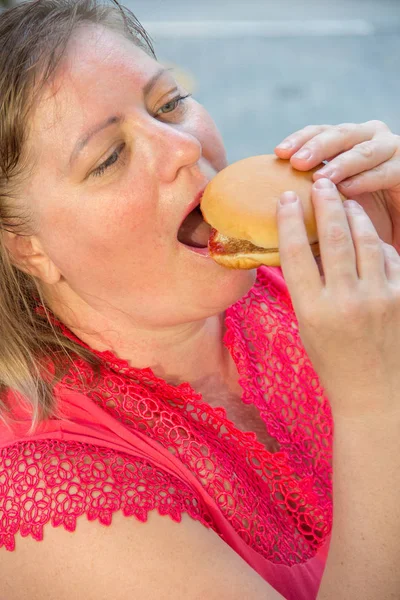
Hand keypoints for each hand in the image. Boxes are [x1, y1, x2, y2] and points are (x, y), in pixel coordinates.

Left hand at [275, 121, 399, 252]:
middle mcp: (368, 137)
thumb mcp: (333, 197)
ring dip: (340, 164)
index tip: (278, 153)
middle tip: (296, 162)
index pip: (319, 132)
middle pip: (339, 134)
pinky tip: (347, 190)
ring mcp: (390, 149)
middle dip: (316, 147)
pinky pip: (384, 171)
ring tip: (320, 179)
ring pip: (363, 151)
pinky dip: (365, 180)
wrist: (396, 223)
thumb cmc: (361, 212)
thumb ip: (312, 191)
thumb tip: (276, 201)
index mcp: (347, 140)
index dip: (299, 139)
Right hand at [277, 178, 399, 418]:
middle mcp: (345, 301)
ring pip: (366, 241)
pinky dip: (378, 243)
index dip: (289, 220)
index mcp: (313, 310)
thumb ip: (307, 287)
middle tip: (320, 183)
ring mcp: (379, 299)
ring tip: (346, 201)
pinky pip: (390, 259)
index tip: (286, 199)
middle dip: (325, 204)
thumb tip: (306, 246)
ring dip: (354, 215)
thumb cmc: (333, 362)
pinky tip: (368, 236)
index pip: (295, 253)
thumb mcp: (307, 326)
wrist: (374, 394)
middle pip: (332, 238)